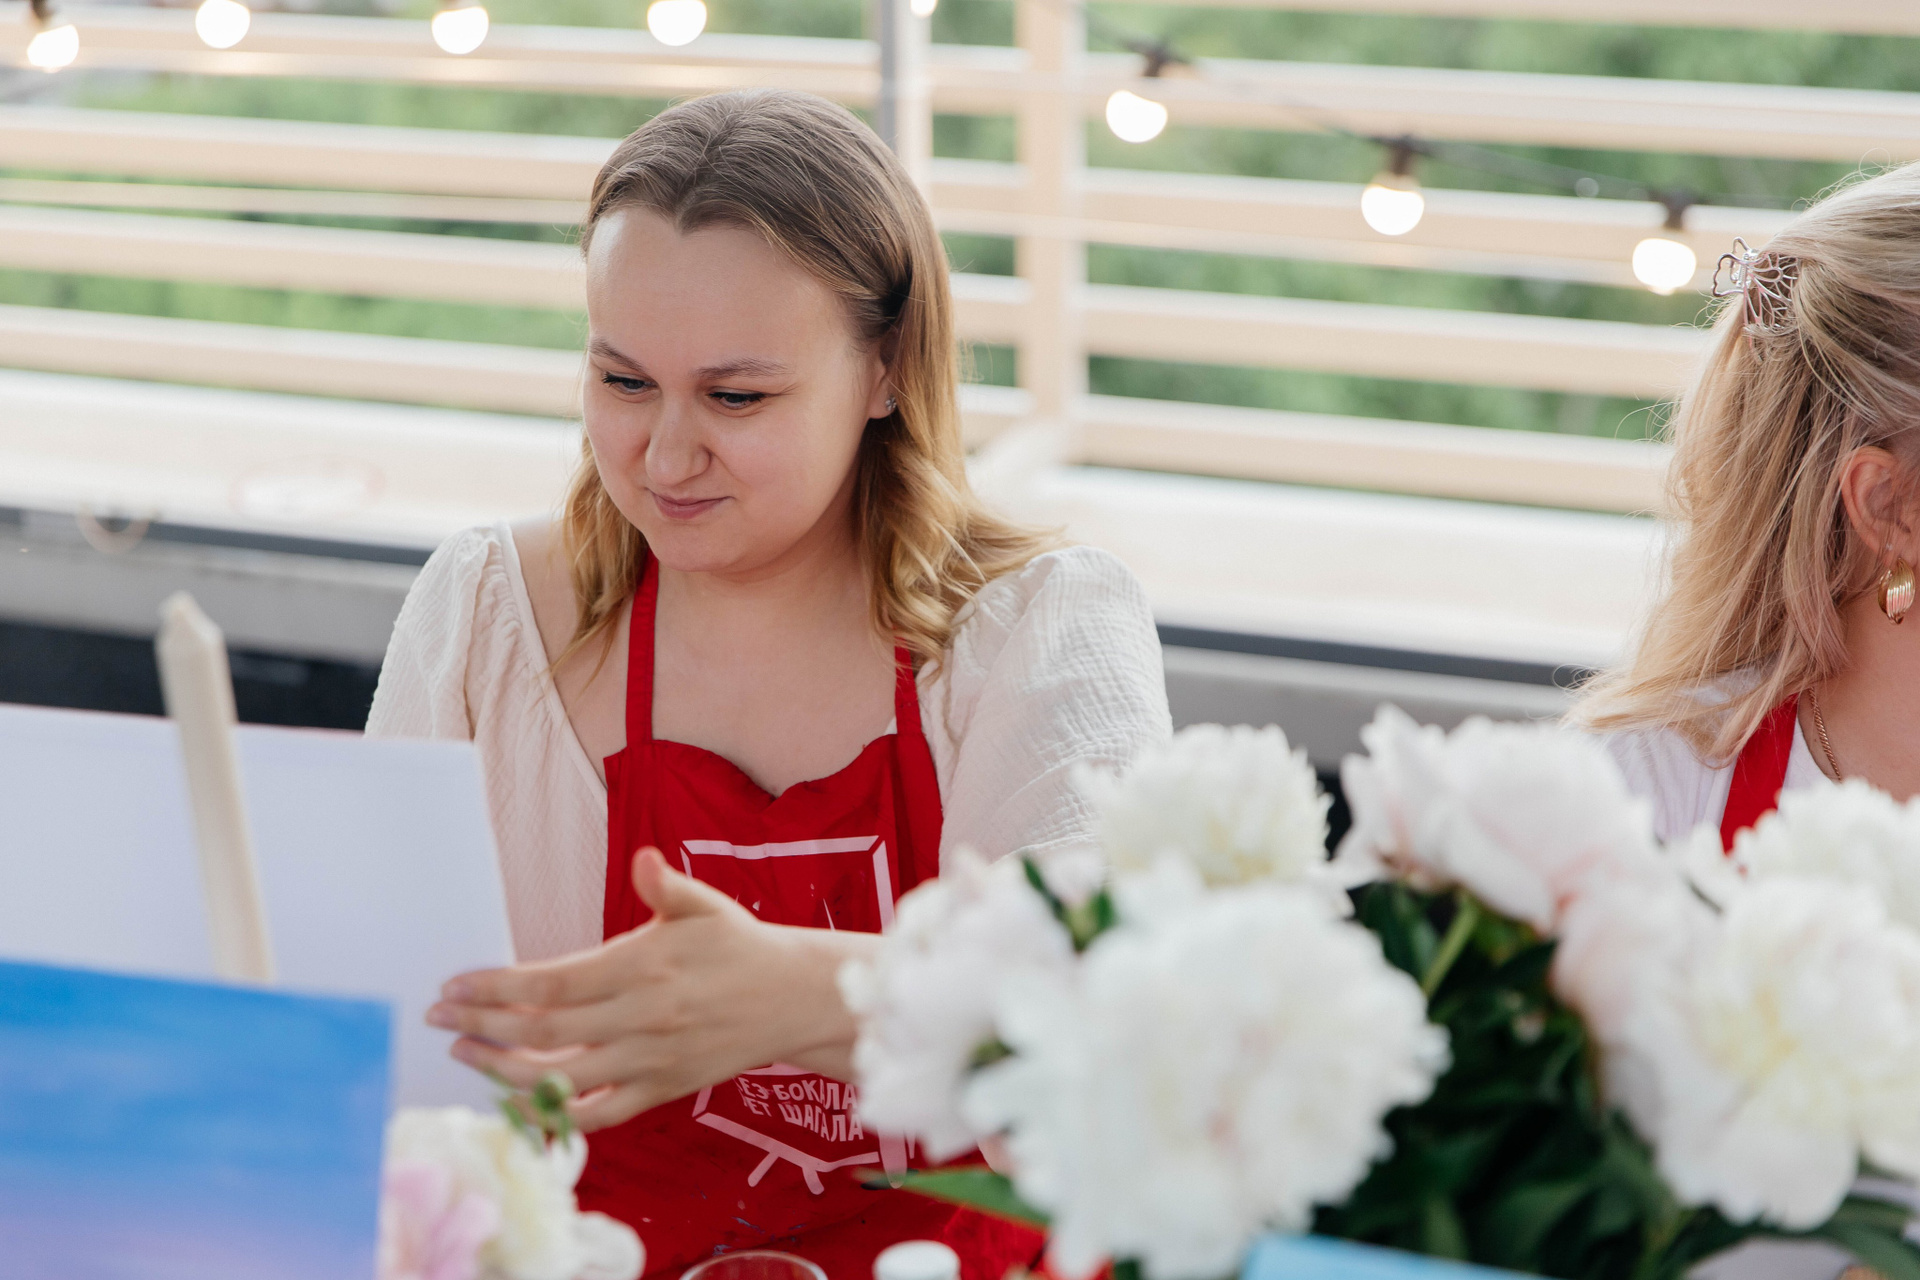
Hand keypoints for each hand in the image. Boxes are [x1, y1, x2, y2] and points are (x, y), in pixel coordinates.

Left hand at [426, 848, 871, 1129]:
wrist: (792, 999)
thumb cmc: (738, 945)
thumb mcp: (706, 906)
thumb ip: (666, 886)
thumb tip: (643, 860)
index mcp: (645, 966)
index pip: (553, 983)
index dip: (497, 987)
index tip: (455, 985)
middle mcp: (643, 1019)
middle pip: (545, 1032)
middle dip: (483, 1024)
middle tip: (440, 1015)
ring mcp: (650, 1061)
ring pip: (562, 1078)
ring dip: (503, 1069)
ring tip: (465, 1051)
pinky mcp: (660, 1091)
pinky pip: (598, 1114)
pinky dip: (554, 1115)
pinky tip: (517, 1100)